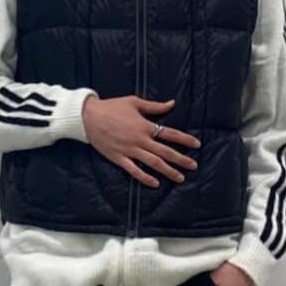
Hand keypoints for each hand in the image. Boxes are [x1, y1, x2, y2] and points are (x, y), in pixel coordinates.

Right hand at [80, 94, 199, 186]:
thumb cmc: (111, 107)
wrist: (88, 117)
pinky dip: (145, 178)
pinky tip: (155, 183)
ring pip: (153, 163)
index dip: (185, 139)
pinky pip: (134, 171)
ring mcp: (130, 150)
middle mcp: (140, 140)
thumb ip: (154, 106)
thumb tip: (172, 103)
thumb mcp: (134, 102)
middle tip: (194, 166)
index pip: (170, 133)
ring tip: (180, 178)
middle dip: (181, 159)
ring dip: (168, 171)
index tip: (197, 144)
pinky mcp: (119, 158)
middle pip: (165, 151)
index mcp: (145, 125)